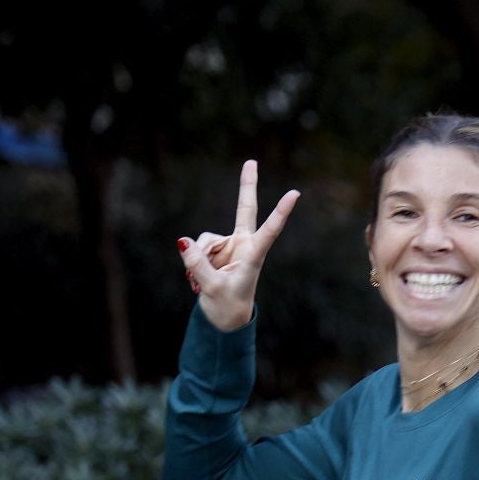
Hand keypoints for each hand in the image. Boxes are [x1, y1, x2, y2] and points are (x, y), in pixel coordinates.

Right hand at [178, 160, 299, 331]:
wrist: (224, 317)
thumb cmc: (227, 305)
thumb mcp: (212, 288)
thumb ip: (198, 264)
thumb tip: (183, 241)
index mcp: (254, 255)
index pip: (270, 230)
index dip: (281, 212)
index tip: (294, 194)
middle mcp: (243, 245)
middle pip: (244, 210)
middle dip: (246, 186)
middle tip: (251, 161)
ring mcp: (229, 246)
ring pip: (205, 240)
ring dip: (198, 259)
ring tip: (201, 281)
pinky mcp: (214, 249)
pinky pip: (196, 247)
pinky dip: (192, 261)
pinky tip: (196, 278)